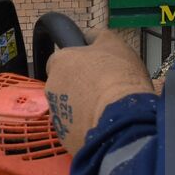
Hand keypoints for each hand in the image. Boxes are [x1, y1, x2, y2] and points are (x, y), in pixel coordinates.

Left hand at [44, 29, 153, 154]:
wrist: (123, 119)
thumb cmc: (118, 75)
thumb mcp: (115, 44)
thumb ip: (98, 37)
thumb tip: (89, 36)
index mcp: (59, 62)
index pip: (60, 59)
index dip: (78, 62)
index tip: (93, 67)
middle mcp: (51, 88)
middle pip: (64, 84)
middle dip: (78, 86)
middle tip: (102, 87)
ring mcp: (57, 115)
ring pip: (68, 108)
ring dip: (82, 107)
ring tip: (106, 108)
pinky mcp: (65, 138)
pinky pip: (75, 128)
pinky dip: (86, 126)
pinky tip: (103, 124)